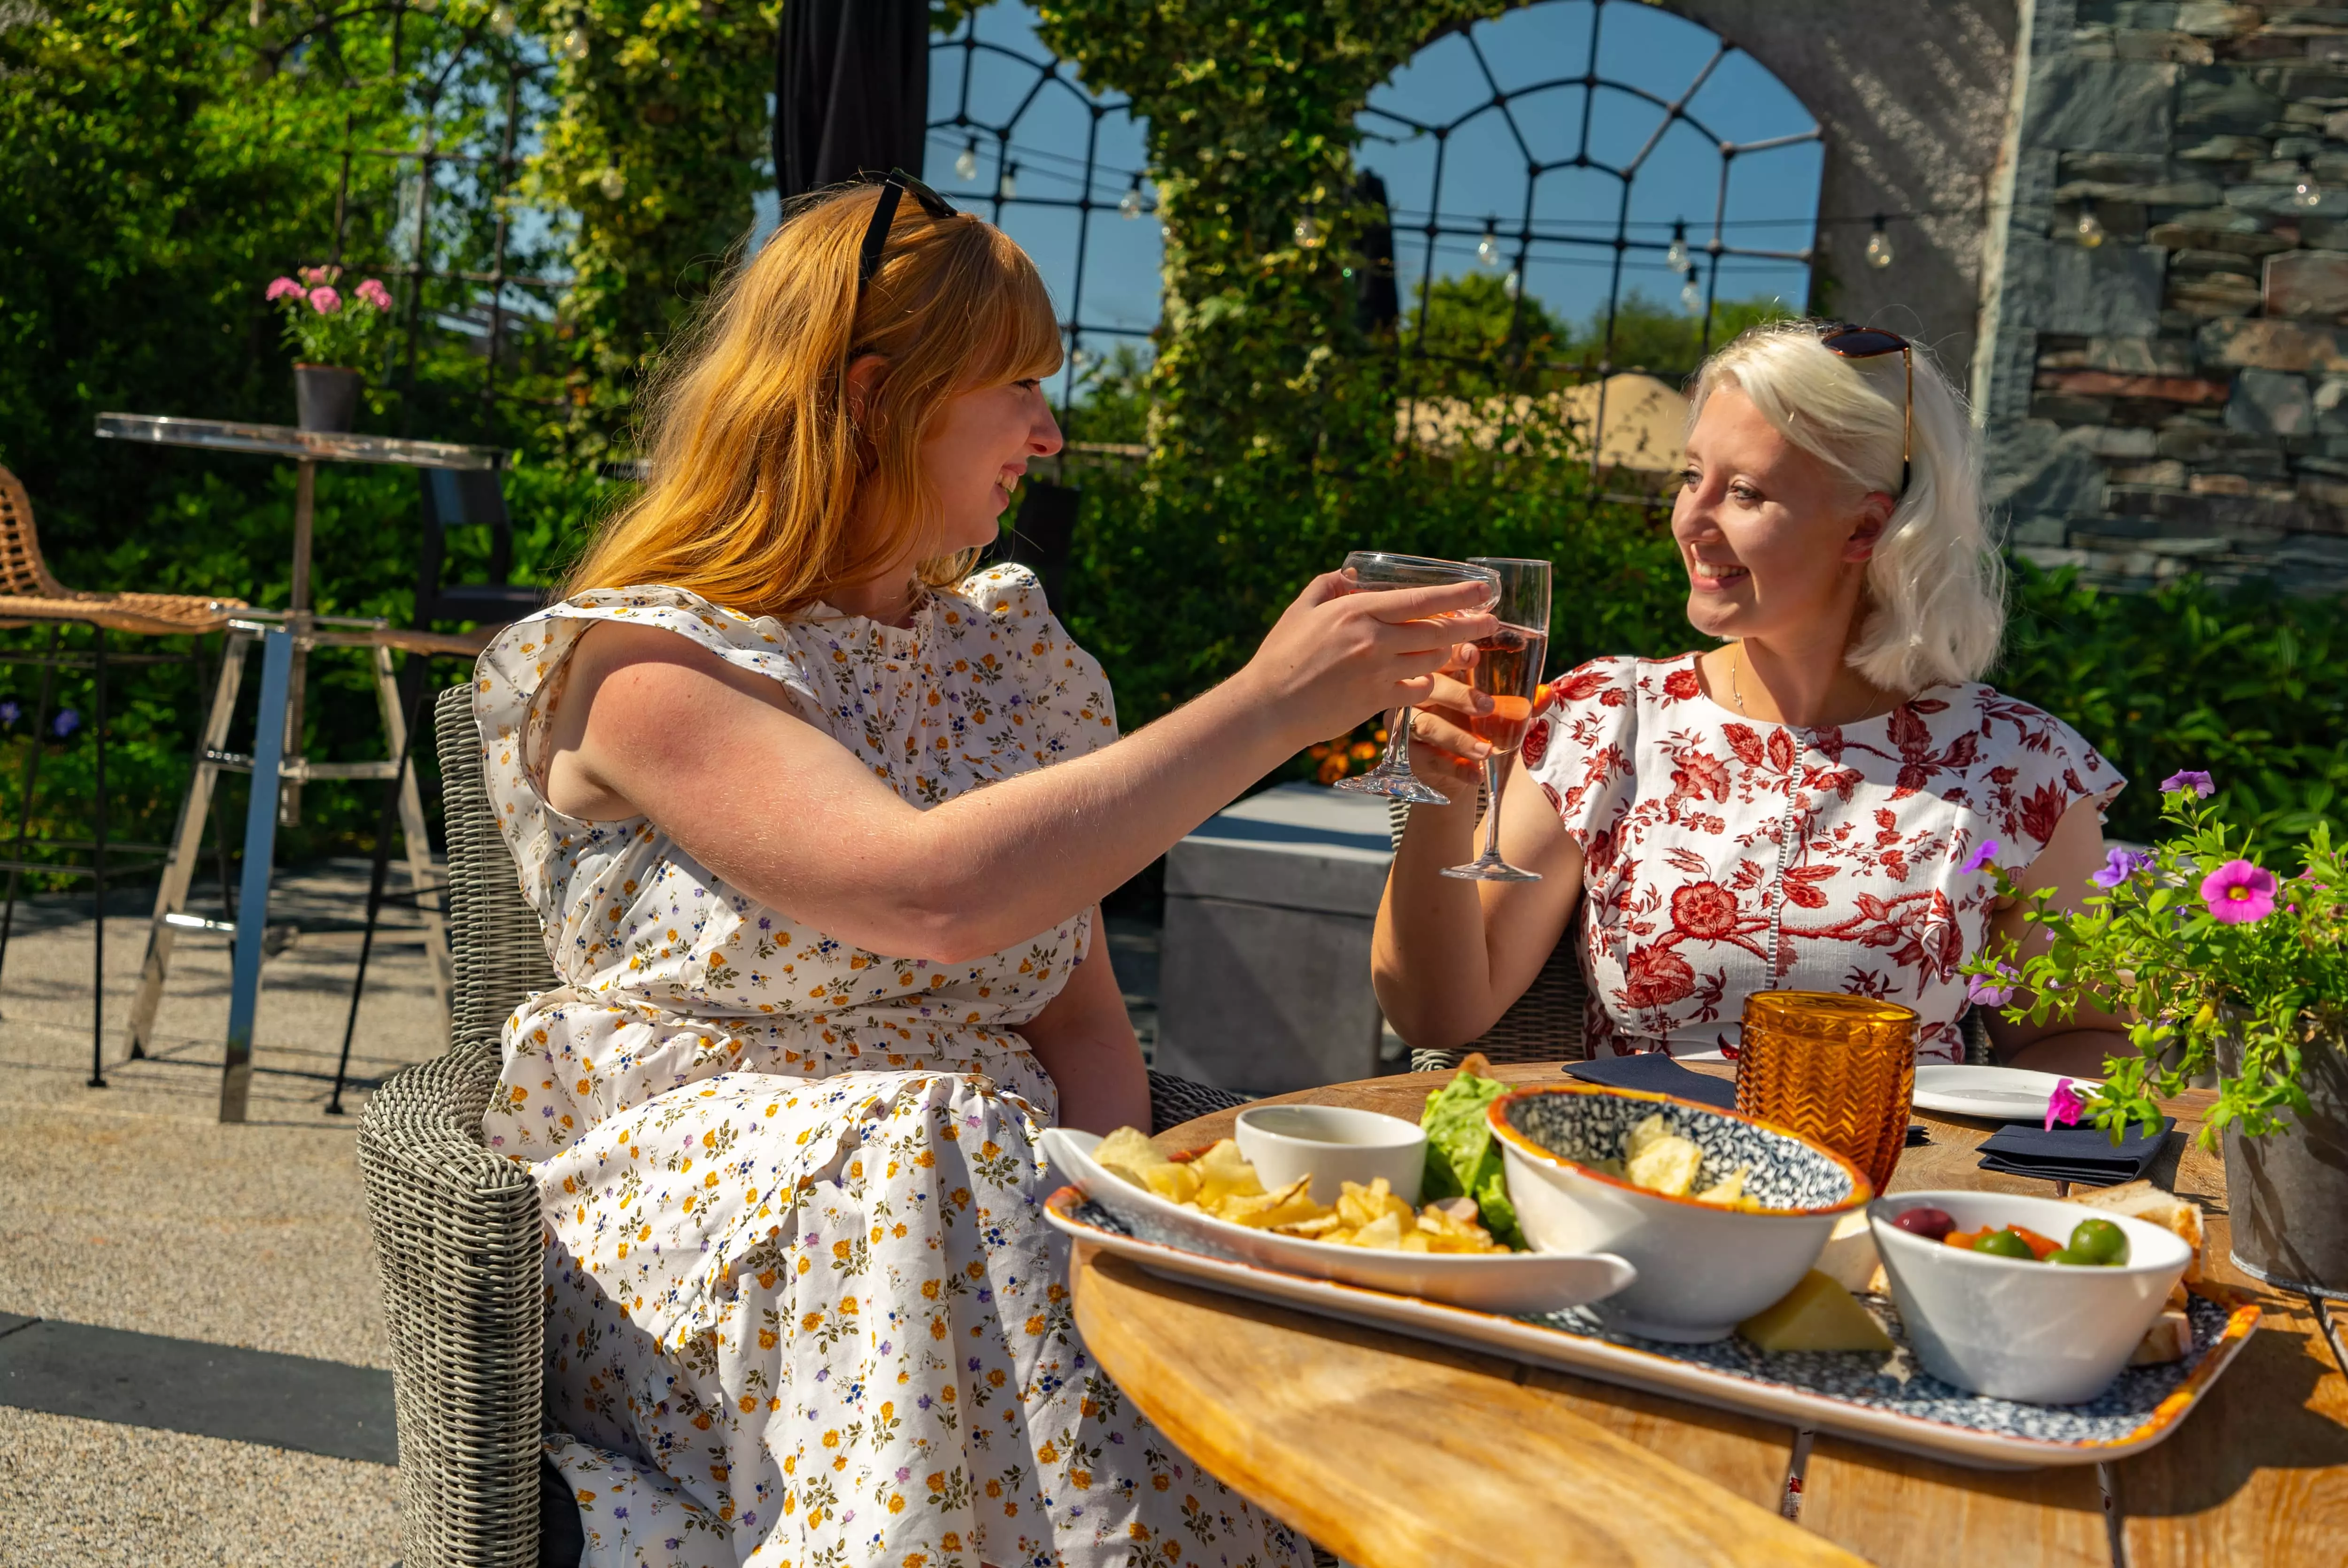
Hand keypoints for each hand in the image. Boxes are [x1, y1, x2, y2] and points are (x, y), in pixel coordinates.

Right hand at [1236, 571, 1497, 747]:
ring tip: (1464, 649)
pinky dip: (1427, 684)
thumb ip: (1329, 586)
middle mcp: (1373, 639)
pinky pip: (1418, 690)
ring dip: (1451, 654)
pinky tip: (1428, 679)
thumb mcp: (1301, 610)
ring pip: (1433, 660)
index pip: (1420, 600)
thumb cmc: (1281, 656)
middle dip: (1471, 625)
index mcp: (1357, 610)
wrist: (1269, 706)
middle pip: (1437, 630)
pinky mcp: (1377, 701)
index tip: (1484, 589)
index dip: (1458, 594)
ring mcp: (1378, 672)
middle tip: (1492, 622)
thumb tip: (1352, 573)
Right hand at [1409, 669, 1562, 805]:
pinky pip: (1427, 758)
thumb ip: (1521, 704)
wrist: (1456, 772)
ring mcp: (1407, 723)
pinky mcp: (1406, 753)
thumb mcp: (1499, 715)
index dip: (1455, 653)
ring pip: (1428, 725)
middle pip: (1431, 687)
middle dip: (1459, 696)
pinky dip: (1454, 767)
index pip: (1442, 657)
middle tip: (1488, 707)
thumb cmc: (1475, 729)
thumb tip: (1546, 695)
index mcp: (1440, 674)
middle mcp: (1418, 694)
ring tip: (1486, 751)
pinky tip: (1475, 775)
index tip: (1474, 655)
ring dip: (1459, 738)